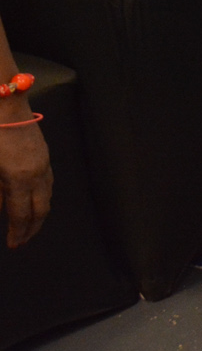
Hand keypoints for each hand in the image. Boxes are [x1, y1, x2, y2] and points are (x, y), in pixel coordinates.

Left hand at [0, 114, 50, 247]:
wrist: (5, 104)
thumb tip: (0, 209)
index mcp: (18, 178)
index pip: (20, 214)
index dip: (17, 232)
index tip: (13, 245)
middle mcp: (37, 173)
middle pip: (40, 209)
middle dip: (32, 229)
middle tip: (22, 242)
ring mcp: (43, 163)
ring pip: (47, 196)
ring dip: (39, 214)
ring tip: (29, 226)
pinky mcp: (44, 154)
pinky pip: (48, 183)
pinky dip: (42, 197)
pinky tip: (34, 200)